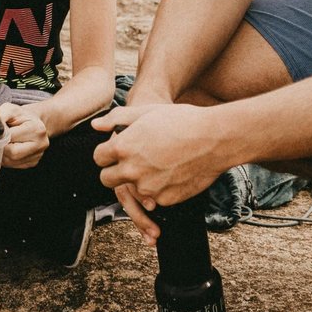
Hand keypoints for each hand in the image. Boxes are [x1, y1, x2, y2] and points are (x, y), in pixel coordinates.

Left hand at [0, 102, 48, 168]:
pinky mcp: (32, 163)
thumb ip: (0, 116)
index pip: (11, 137)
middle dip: (0, 147)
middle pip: (12, 153)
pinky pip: (13, 165)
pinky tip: (6, 149)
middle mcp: (41, 144)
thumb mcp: (10, 109)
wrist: (33, 122)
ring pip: (10, 161)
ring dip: (1, 154)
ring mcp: (37, 156)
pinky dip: (5, 159)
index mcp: (37, 129)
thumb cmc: (20, 116)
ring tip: (1, 143)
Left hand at [91, 102, 223, 238]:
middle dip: (114, 172)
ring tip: (159, 163)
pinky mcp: (164, 199)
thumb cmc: (181, 120)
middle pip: (107, 179)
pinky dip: (159, 189)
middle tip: (130, 163)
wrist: (215, 139)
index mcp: (123, 147)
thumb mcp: (147, 112)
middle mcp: (131, 170)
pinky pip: (153, 198)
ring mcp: (147, 187)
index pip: (98, 158)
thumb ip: (117, 119)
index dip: (106, 154)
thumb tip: (96, 126)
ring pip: (131, 189)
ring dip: (138, 180)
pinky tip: (173, 172)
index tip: (115, 152)